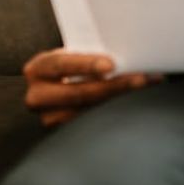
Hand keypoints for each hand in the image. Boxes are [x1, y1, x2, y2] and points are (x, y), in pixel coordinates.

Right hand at [22, 49, 163, 126]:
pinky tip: (135, 102)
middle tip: (140, 79)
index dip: (86, 64)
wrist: (55, 87)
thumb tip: (126, 49)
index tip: (111, 65)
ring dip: (121, 100)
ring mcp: (49, 118)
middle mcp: (38, 96)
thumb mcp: (71, 54)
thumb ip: (89, 54)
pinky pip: (93, 124)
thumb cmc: (70, 65)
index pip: (61, 64)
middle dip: (113, 86)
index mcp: (38, 69)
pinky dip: (116, 112)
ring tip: (145, 87)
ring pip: (88, 112)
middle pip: (78, 94)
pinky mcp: (63, 134)